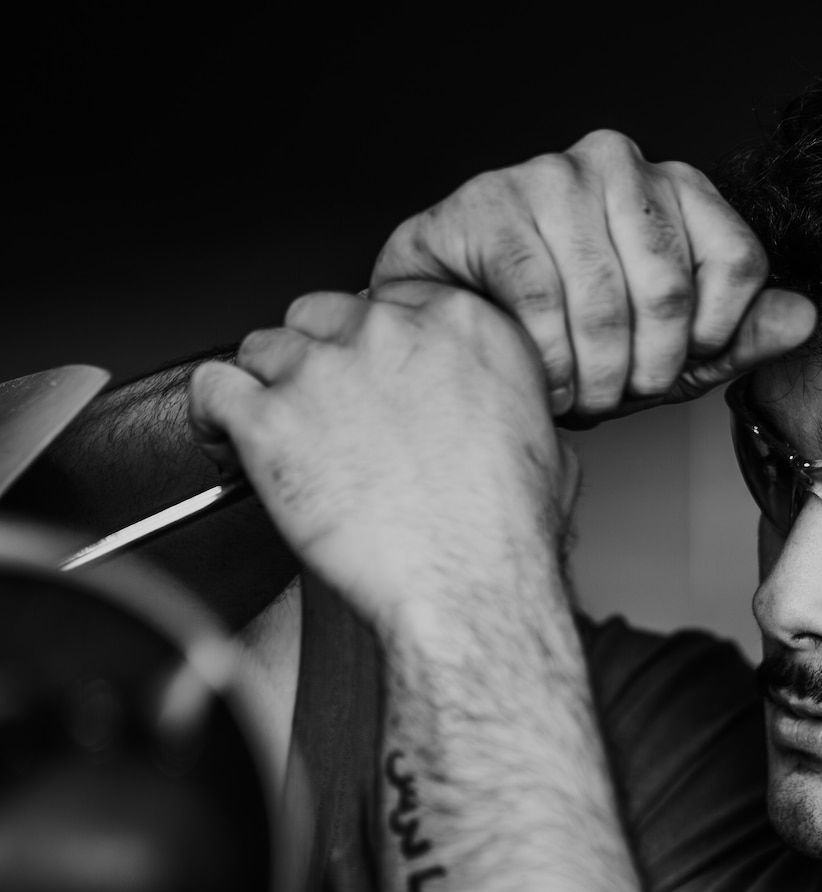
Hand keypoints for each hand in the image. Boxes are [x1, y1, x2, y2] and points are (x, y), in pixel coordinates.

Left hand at [189, 283, 576, 633]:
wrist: (468, 591)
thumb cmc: (504, 537)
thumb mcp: (542, 446)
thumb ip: (504, 403)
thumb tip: (490, 415)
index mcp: (459, 325)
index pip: (386, 300)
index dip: (369, 345)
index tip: (366, 380)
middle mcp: (388, 332)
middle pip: (320, 315)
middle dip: (317, 362)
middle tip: (323, 418)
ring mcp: (323, 371)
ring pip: (264, 348)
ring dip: (266, 388)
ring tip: (274, 435)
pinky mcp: (270, 419)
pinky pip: (210, 388)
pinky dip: (210, 414)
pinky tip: (225, 441)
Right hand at [370, 131, 817, 419]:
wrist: (462, 341)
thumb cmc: (571, 343)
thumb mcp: (668, 353)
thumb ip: (737, 335)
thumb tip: (804, 317)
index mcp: (675, 189)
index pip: (738, 263)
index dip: (710, 338)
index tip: (674, 363)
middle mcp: (617, 163)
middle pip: (670, 290)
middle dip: (646, 368)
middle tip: (617, 390)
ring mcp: (550, 174)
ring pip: (605, 302)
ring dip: (593, 376)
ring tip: (576, 389)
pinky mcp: (490, 204)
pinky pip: (541, 304)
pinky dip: (545, 364)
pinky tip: (537, 375)